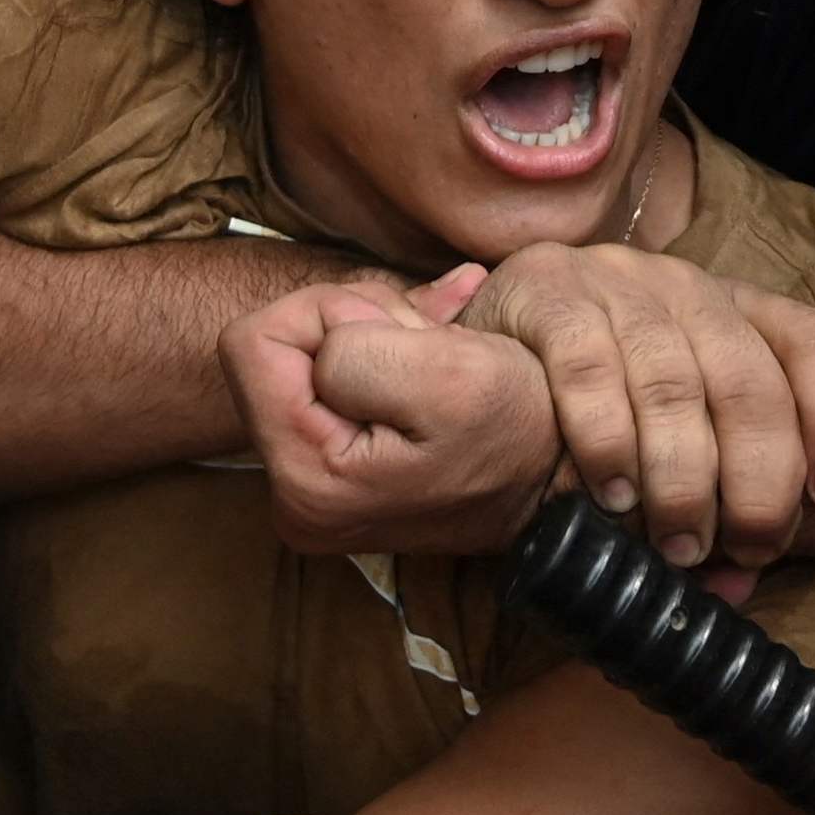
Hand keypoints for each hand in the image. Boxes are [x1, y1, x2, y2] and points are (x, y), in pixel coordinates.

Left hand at [229, 272, 559, 553]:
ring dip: (370, 339)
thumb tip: (320, 344)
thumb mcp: (449, 372)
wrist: (563, 476)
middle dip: (349, 328)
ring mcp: (308, 489)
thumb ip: (353, 347)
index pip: (252, 342)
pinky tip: (425, 363)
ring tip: (430, 362)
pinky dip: (376, 358)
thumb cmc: (519, 426)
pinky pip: (324, 382)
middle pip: (271, 351)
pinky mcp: (327, 475)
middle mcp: (291, 499)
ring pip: (301, 359)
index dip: (329, 316)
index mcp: (306, 479)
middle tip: (422, 353)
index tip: (399, 342)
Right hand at [459, 239, 814, 568]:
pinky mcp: (543, 288)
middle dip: (759, 478)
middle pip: (751, 378)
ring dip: (682, 476)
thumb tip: (744, 585)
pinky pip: (587, 366)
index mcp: (731, 310)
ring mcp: (614, 280)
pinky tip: (610, 494)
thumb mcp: (665, 447)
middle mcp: (684, 285)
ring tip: (676, 542)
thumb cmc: (582, 419)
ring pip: (674, 381)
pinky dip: (606, 439)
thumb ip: (709, 506)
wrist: (466, 358)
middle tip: (746, 546)